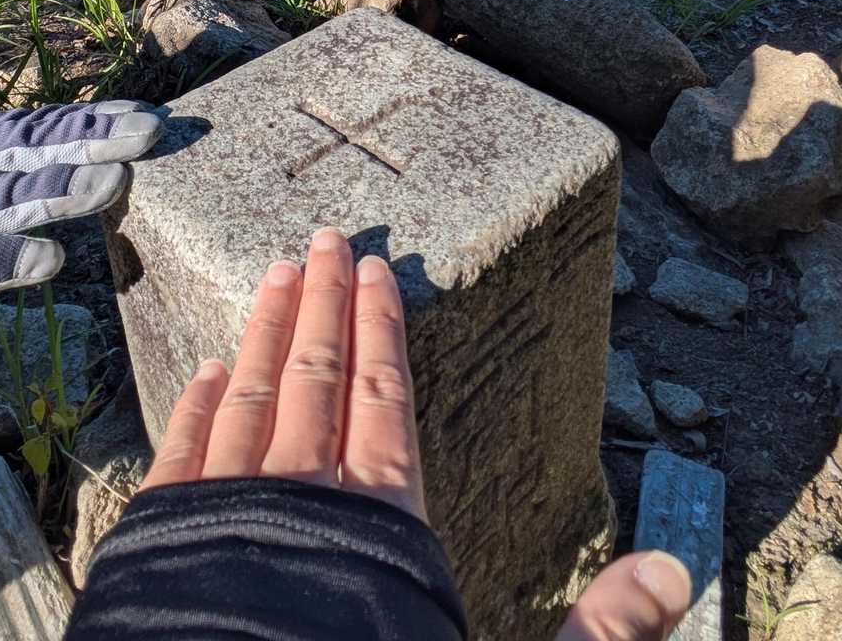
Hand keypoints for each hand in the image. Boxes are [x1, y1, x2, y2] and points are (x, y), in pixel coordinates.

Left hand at [143, 228, 691, 639]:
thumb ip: (593, 632)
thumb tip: (673, 573)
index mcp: (383, 522)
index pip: (384, 398)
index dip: (381, 329)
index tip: (375, 268)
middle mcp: (305, 500)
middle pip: (318, 377)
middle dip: (323, 302)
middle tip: (321, 239)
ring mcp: (230, 516)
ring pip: (252, 399)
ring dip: (265, 333)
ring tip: (272, 273)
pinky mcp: (168, 542)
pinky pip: (182, 457)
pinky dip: (197, 407)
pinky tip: (208, 369)